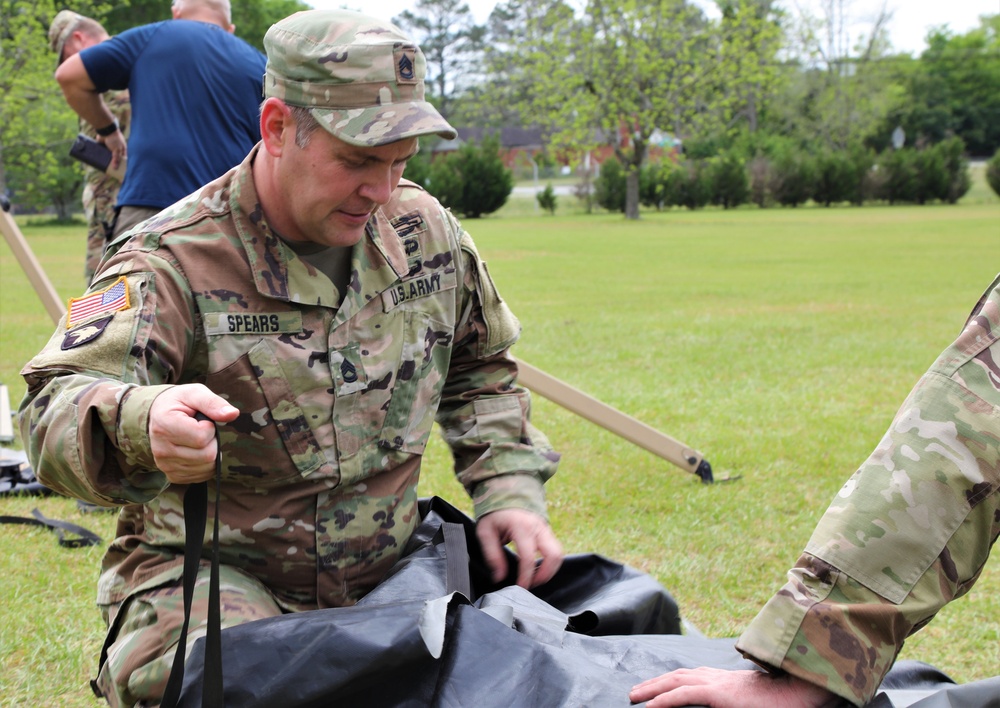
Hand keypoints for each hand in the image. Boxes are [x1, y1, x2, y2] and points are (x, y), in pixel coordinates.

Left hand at [100, 129, 126, 169]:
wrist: (106, 130)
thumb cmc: (115, 139)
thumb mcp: (117, 150)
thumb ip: (116, 159)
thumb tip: (115, 168)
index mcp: (122, 150)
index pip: (123, 160)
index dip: (122, 165)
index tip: (120, 172)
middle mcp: (116, 150)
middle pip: (115, 159)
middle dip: (113, 164)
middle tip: (110, 171)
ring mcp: (109, 148)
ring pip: (107, 157)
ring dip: (106, 161)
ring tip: (103, 168)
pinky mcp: (102, 147)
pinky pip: (101, 153)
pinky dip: (99, 156)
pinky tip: (98, 161)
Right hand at [148, 384, 238, 484]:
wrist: (158, 415)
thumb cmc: (179, 402)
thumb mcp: (194, 393)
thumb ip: (213, 403)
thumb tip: (232, 414)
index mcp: (164, 425)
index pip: (202, 437)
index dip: (210, 427)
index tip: (201, 420)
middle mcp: (161, 449)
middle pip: (207, 455)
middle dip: (212, 441)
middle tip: (201, 430)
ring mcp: (165, 465)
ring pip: (207, 467)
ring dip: (211, 453)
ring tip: (198, 439)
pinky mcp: (172, 475)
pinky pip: (201, 476)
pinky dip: (206, 464)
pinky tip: (197, 451)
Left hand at [475, 508, 562, 588]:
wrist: (505, 491)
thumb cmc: (494, 512)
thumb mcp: (485, 531)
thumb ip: (492, 554)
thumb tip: (499, 577)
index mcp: (521, 527)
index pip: (528, 558)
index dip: (526, 577)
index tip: (520, 588)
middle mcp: (538, 527)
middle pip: (554, 555)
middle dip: (545, 575)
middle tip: (531, 585)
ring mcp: (545, 527)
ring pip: (559, 553)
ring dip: (550, 570)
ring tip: (534, 578)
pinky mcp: (547, 530)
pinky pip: (555, 548)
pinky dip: (550, 562)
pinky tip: (537, 568)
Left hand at [629, 667, 839, 707]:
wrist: (802, 692)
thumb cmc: (782, 700)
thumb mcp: (749, 702)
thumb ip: (731, 701)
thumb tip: (727, 702)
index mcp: (724, 679)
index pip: (690, 676)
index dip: (670, 681)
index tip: (654, 687)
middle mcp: (717, 676)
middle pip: (677, 675)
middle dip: (653, 683)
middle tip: (634, 693)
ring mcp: (717, 683)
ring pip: (675, 682)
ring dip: (652, 689)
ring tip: (634, 697)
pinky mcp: (719, 693)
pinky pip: (683, 695)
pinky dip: (664, 700)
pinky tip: (649, 706)